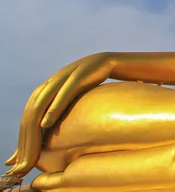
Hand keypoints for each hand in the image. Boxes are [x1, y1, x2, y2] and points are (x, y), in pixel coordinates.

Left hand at [4, 52, 115, 176]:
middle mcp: (48, 84)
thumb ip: (57, 113)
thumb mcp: (70, 98)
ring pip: (40, 105)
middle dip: (25, 139)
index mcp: (45, 91)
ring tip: (29, 148)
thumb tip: (48, 132)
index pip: (28, 117)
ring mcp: (61, 79)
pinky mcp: (76, 76)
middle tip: (22, 162)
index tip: (18, 163)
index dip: (21, 139)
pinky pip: (61, 94)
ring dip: (32, 127)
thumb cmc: (87, 83)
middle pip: (30, 113)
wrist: (104, 62)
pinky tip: (46, 123)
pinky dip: (52, 109)